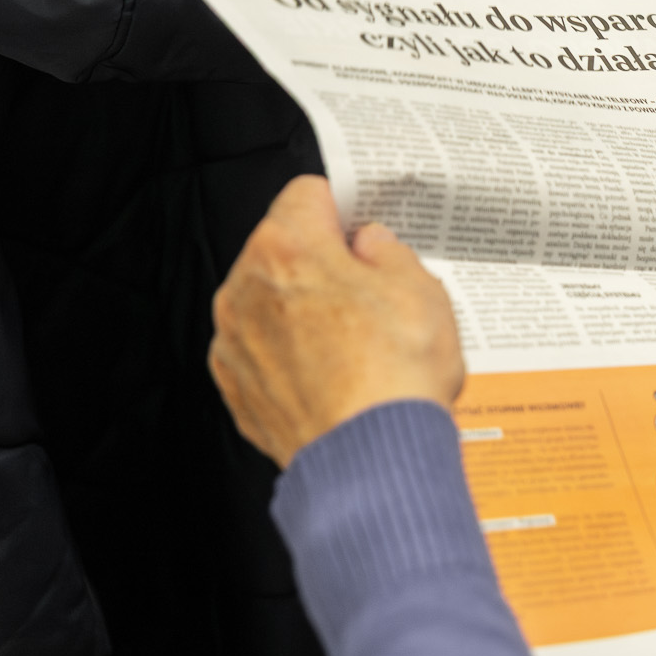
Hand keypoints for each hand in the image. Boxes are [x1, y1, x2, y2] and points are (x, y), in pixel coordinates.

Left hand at [209, 176, 463, 466]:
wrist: (372, 461)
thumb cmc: (395, 377)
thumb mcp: (421, 287)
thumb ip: (388, 251)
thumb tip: (372, 247)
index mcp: (287, 247)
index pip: (309, 194)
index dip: (345, 208)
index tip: (364, 228)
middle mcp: (246, 288)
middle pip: (285, 250)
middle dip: (324, 263)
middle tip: (374, 293)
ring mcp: (235, 341)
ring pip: (272, 302)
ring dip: (305, 310)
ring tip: (360, 343)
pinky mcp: (236, 387)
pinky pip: (265, 351)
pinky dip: (292, 356)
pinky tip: (335, 375)